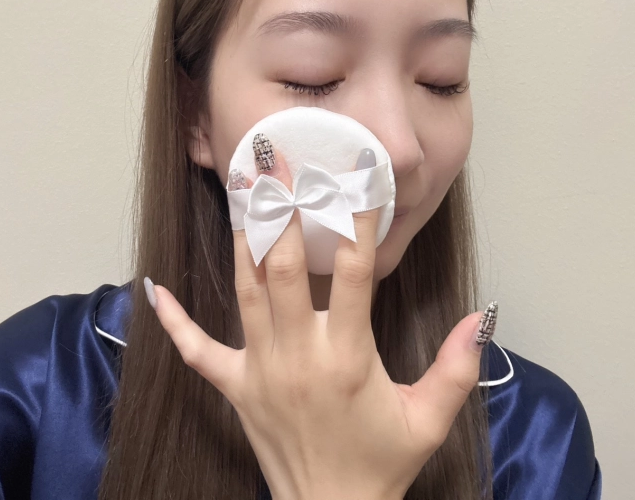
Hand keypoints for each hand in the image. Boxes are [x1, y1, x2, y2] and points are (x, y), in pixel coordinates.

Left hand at [146, 137, 495, 499]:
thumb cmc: (380, 465)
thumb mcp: (429, 421)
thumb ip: (457, 368)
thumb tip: (481, 315)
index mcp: (348, 358)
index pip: (358, 276)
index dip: (360, 224)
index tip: (359, 180)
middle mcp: (299, 356)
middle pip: (287, 271)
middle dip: (285, 215)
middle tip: (280, 169)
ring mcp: (260, 370)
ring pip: (246, 293)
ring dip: (245, 242)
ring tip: (242, 195)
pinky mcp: (235, 388)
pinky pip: (196, 351)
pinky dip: (174, 320)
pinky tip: (153, 289)